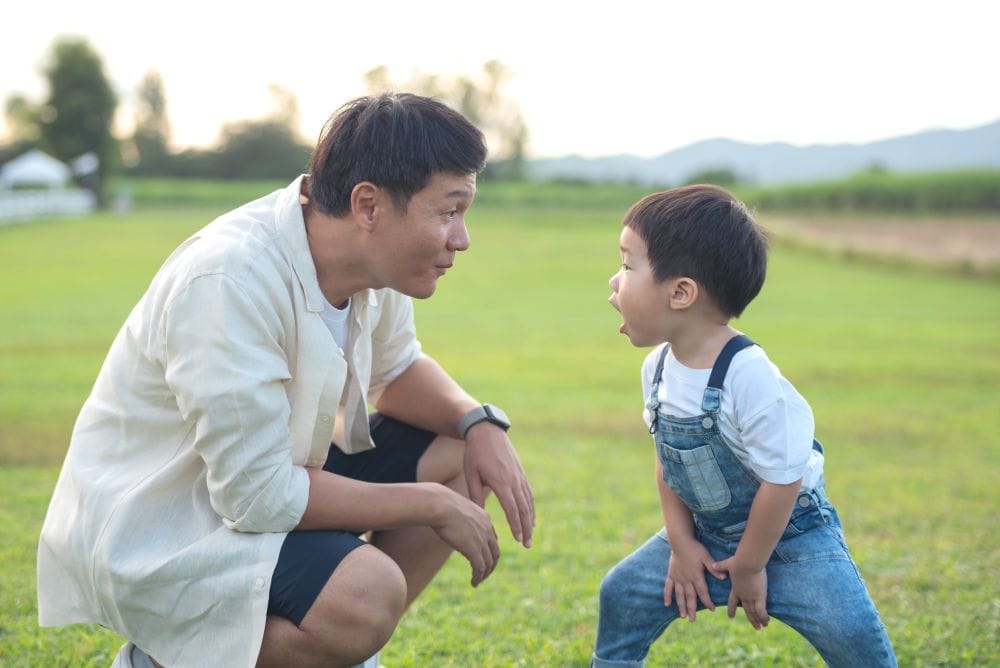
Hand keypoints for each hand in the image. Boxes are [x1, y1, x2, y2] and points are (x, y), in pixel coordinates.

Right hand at [429, 484, 499, 586]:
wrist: (439, 505)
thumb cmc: (441, 504)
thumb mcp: (456, 509)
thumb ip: (460, 518)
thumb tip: (453, 521)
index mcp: (484, 518)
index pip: (493, 539)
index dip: (490, 552)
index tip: (483, 559)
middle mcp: (487, 529)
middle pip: (495, 553)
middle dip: (490, 566)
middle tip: (483, 574)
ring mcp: (482, 539)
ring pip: (489, 563)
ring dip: (484, 575)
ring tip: (477, 581)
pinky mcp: (474, 549)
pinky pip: (480, 568)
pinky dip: (478, 577)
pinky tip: (473, 583)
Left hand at [463, 423, 534, 547]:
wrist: (486, 431)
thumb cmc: (475, 453)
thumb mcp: (471, 475)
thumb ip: (476, 496)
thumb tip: (480, 516)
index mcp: (501, 481)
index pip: (511, 508)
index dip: (516, 525)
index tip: (518, 539)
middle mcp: (513, 480)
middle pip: (523, 508)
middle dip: (526, 528)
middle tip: (527, 545)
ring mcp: (519, 475)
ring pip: (528, 502)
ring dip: (531, 520)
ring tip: (530, 536)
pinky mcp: (520, 472)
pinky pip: (529, 493)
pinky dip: (531, 507)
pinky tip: (532, 517)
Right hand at [665, 541, 726, 621]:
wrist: (680, 541)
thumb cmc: (695, 548)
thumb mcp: (706, 557)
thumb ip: (714, 569)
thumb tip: (723, 578)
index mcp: (696, 576)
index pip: (703, 592)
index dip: (708, 602)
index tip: (712, 609)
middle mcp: (686, 580)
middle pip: (690, 597)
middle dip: (692, 609)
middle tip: (693, 620)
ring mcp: (677, 578)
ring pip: (679, 595)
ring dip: (681, 606)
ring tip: (682, 616)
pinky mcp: (671, 574)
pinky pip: (668, 587)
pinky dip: (667, 596)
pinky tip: (667, 604)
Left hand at [713, 558, 768, 629]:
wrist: (746, 563)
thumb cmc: (738, 561)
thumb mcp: (728, 564)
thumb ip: (721, 566)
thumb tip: (713, 565)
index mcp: (735, 588)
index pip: (732, 601)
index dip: (731, 609)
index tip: (730, 616)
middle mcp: (743, 595)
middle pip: (746, 610)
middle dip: (750, 619)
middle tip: (754, 626)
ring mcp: (751, 597)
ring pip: (754, 612)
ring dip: (757, 620)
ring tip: (759, 628)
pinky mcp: (759, 596)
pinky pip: (761, 610)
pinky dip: (763, 617)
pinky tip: (766, 622)